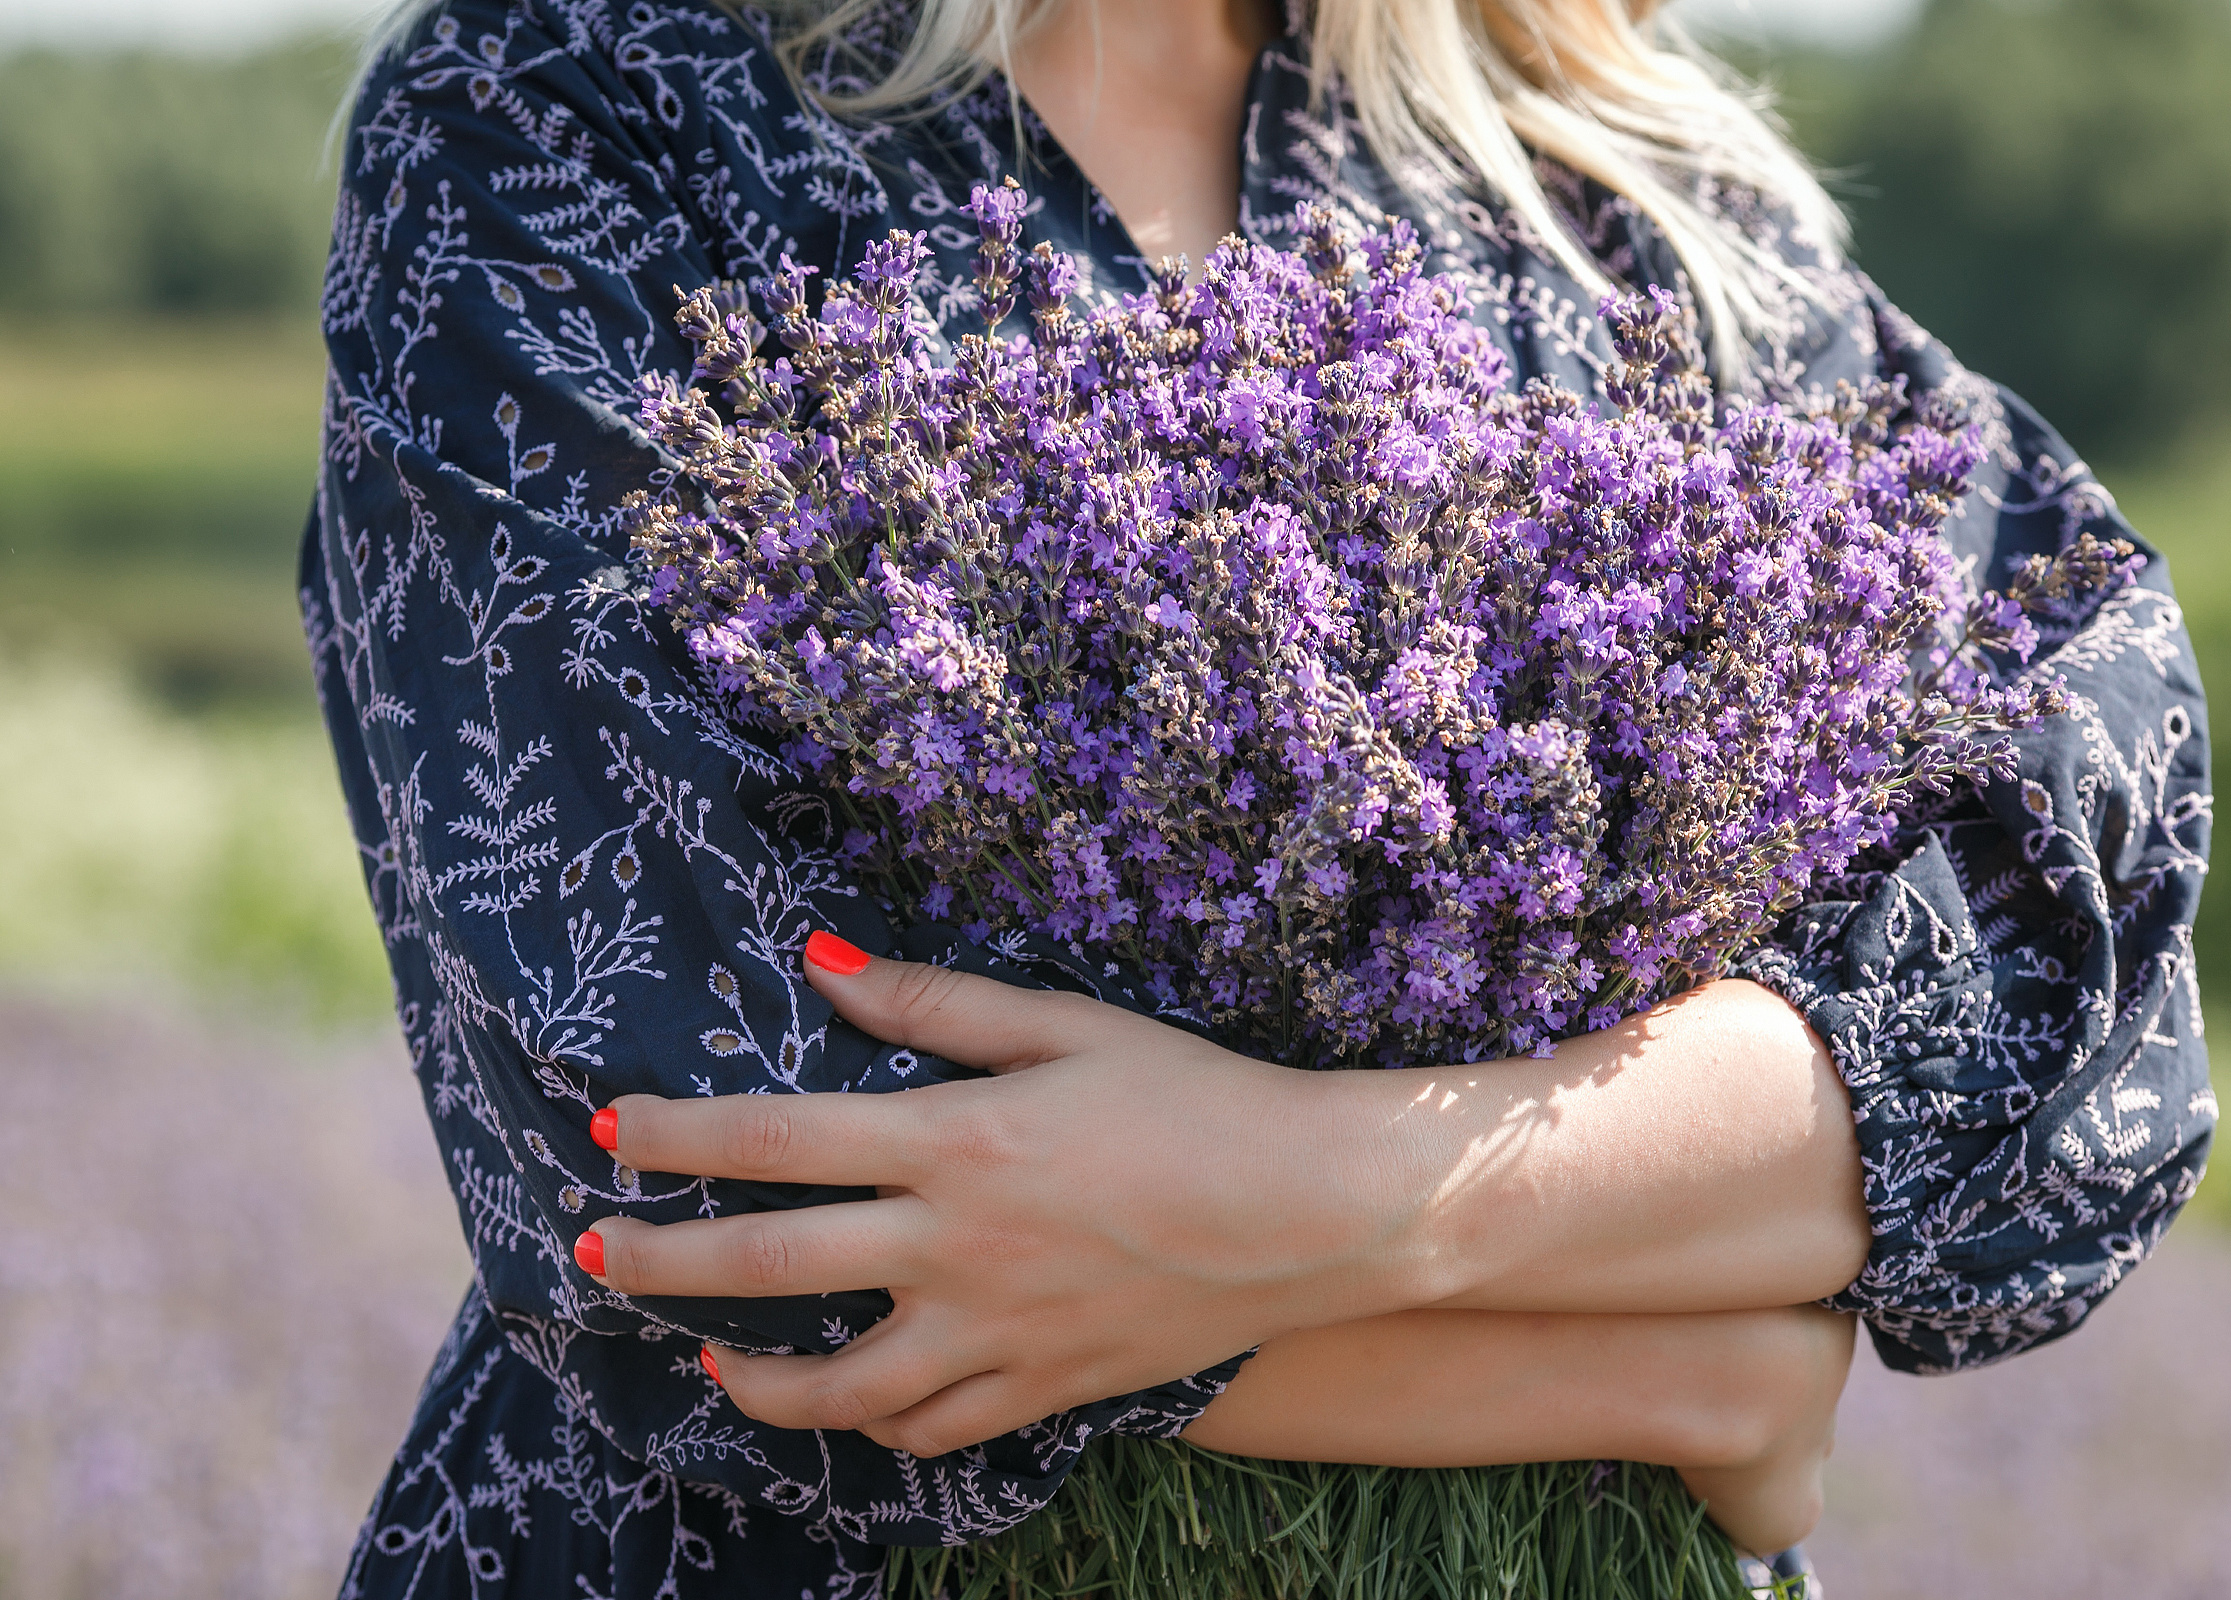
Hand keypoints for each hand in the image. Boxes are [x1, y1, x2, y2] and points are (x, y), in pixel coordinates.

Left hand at [579, 933, 1425, 1456]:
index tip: (608, 1131)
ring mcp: (998, 1333)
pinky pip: (930, 1431)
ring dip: (750, 1377)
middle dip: (660, 1260)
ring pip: (835, 1386)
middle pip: (768, 1265)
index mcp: (957, 1139)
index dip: (676, 1135)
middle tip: (593, 1253)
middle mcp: (958, 1247)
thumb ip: (936, 1004)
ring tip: (707, 1361)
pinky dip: (873, 1425)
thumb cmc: (1197, 1096)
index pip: (776, 1139)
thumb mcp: (1068, 1025)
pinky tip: (852, 1399)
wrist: (1316, 1209)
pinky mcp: (1044, 1390)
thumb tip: (821, 964)